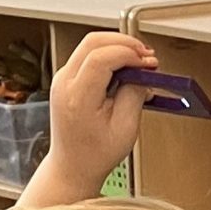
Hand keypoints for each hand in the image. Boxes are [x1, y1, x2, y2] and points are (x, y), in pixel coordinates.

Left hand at [26, 31, 157, 205]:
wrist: (72, 167)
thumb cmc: (94, 155)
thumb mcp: (125, 129)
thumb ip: (134, 96)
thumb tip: (142, 72)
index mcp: (77, 98)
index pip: (101, 58)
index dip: (129, 54)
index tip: (148, 63)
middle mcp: (64, 84)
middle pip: (93, 42)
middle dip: (124, 43)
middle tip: (146, 56)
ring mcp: (62, 79)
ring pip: (90, 45)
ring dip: (118, 47)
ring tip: (139, 62)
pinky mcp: (66, 79)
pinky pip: (88, 56)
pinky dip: (109, 56)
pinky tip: (126, 68)